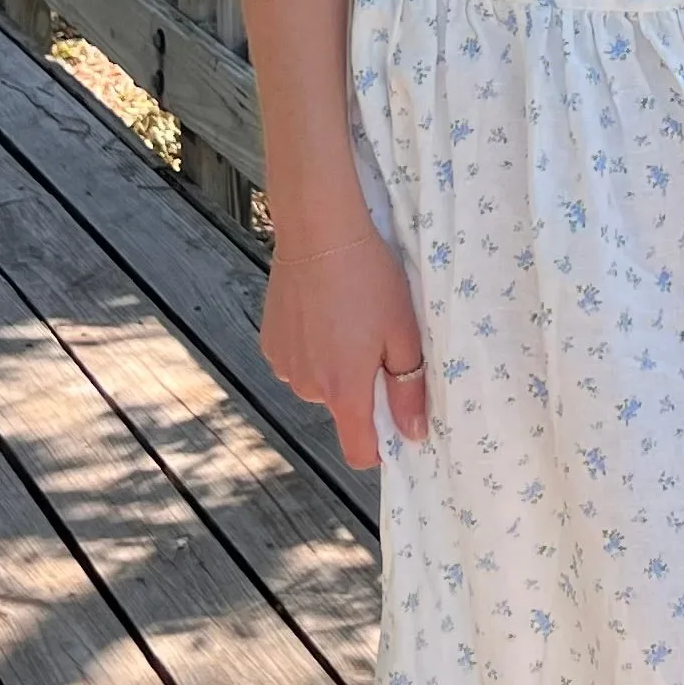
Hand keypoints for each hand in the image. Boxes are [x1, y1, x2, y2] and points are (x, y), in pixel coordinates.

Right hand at [261, 216, 428, 466]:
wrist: (319, 232)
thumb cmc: (369, 280)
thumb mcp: (403, 333)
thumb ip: (408, 389)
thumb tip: (414, 434)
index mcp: (345, 390)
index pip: (357, 452)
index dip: (378, 448)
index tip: (393, 427)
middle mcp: (308, 387)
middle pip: (341, 408)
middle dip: (360, 387)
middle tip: (375, 340)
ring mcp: (284, 364)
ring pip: (319, 382)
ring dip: (334, 365)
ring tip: (346, 319)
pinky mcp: (269, 342)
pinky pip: (298, 360)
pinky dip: (312, 346)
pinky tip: (322, 311)